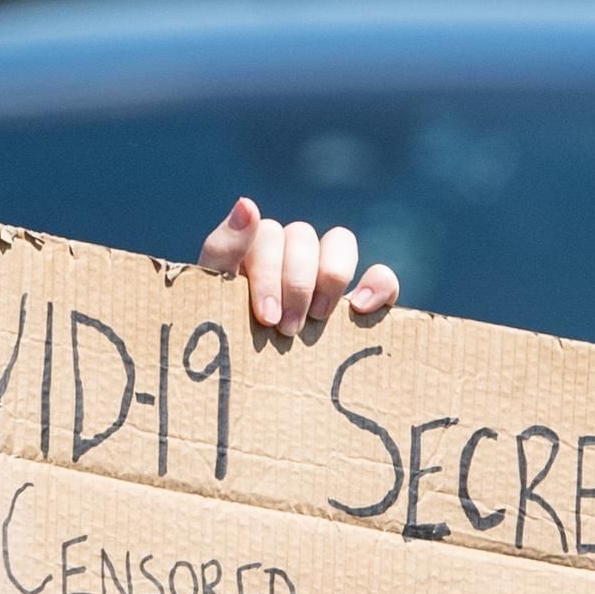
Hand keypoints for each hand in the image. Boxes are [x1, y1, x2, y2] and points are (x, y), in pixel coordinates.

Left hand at [197, 198, 398, 337]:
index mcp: (254, 252)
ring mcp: (327, 276)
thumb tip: (247, 203)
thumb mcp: (212, 298)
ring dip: (331, 277)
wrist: (242, 390)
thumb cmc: (223, 343)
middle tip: (286, 329)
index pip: (270, 234)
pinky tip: (360, 309)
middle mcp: (291, 256)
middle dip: (296, 283)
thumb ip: (224, 250)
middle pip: (303, 235)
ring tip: (319, 319)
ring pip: (340, 241)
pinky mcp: (362, 302)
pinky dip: (378, 284)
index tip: (266, 316)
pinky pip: (382, 277)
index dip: (271, 272)